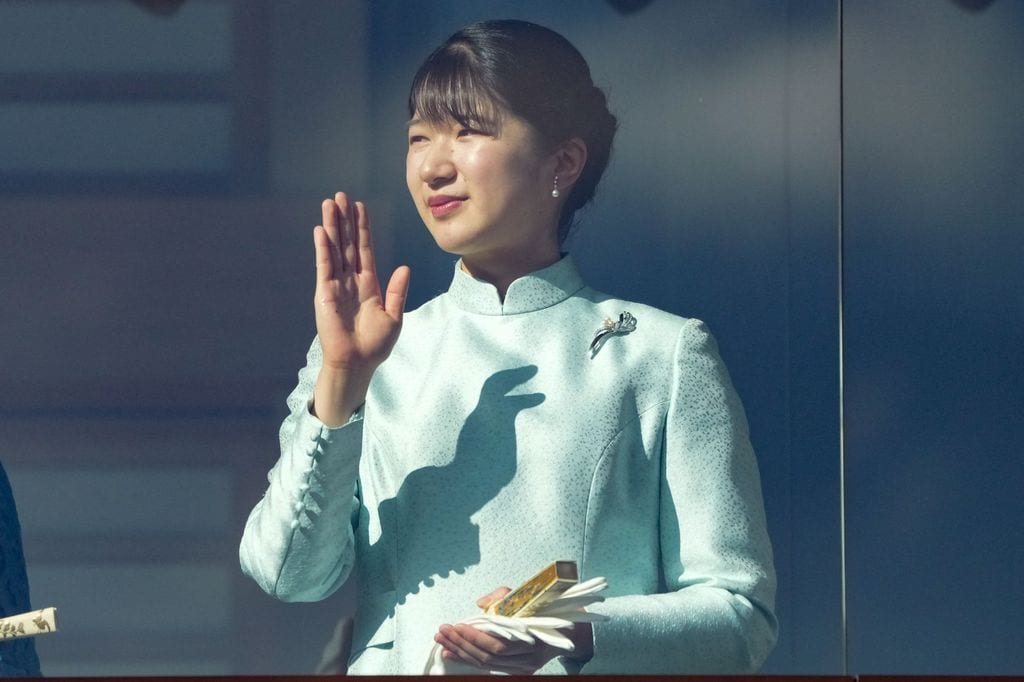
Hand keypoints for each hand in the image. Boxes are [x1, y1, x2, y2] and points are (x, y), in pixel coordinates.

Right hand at [311, 192, 409, 424]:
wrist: (357, 363)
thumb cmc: (375, 345)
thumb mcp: (393, 317)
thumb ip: (397, 291)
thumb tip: (404, 267)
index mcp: (368, 285)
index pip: (365, 250)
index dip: (363, 229)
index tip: (361, 208)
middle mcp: (350, 281)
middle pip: (348, 243)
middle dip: (345, 220)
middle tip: (342, 196)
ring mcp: (336, 285)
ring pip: (335, 249)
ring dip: (332, 227)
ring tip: (330, 204)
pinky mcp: (324, 293)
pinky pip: (324, 266)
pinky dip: (324, 248)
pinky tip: (322, 231)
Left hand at [434, 587, 593, 674]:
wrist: (572, 630)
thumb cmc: (548, 608)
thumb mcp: (527, 596)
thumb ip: (502, 597)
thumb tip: (480, 604)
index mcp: (534, 639)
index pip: (497, 643)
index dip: (474, 636)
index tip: (456, 625)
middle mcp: (529, 658)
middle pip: (488, 655)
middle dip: (462, 643)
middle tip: (442, 631)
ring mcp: (525, 667)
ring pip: (487, 664)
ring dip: (462, 652)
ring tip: (443, 641)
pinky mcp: (521, 670)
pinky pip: (491, 667)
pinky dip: (471, 659)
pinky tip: (455, 652)